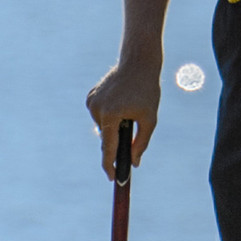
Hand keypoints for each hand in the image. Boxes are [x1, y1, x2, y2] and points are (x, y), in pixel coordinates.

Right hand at [86, 58, 160, 177]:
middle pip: (106, 138)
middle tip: (129, 139)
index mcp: (111, 115)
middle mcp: (96, 109)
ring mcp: (91, 102)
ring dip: (113, 127)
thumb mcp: (149, 119)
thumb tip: (134, 163)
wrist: (137, 63)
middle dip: (116, 143)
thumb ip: (141, 143)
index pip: (109, 148)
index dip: (110, 165)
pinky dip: (108, 116)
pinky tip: (120, 104)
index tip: (113, 178)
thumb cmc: (147, 91)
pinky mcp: (90, 96)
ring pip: (102, 126)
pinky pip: (99, 114)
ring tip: (128, 113)